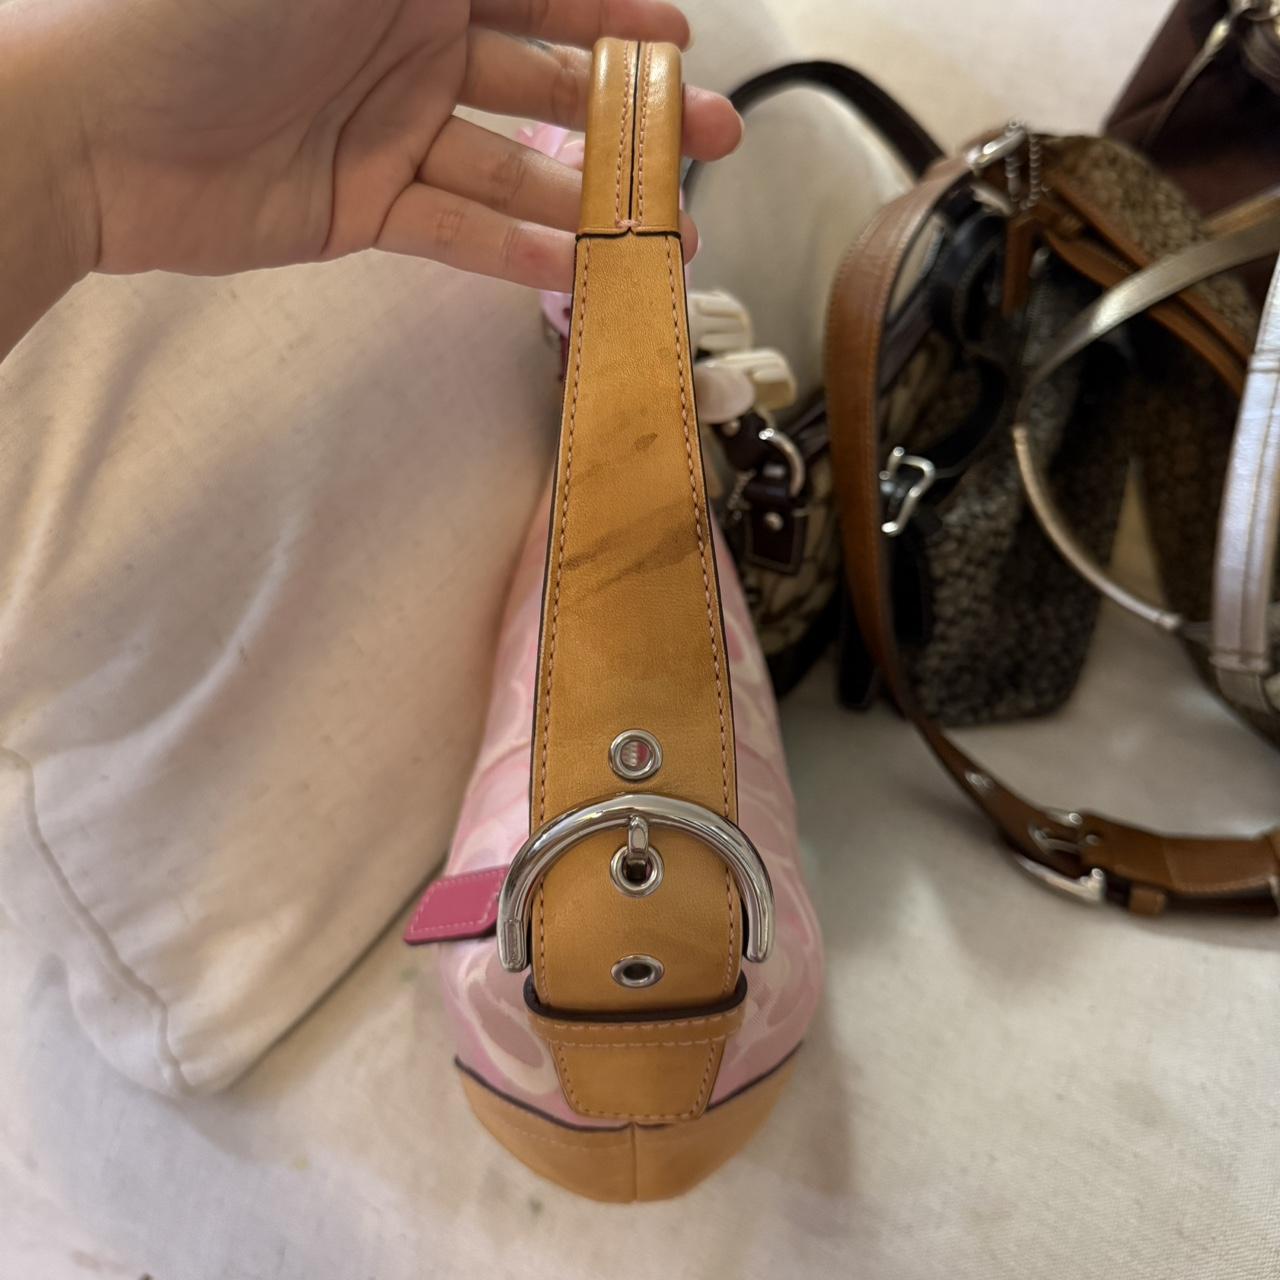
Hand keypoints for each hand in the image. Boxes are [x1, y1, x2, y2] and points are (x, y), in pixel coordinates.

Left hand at [9, 0, 739, 292]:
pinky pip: (461, 229)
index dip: (614, 14)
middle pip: (545, 78)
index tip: (678, 44)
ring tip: (667, 235)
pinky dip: (521, 251)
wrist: (89, 125)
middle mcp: (408, 38)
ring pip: (515, 165)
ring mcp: (389, 128)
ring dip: (592, 200)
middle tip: (708, 144)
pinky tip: (582, 270)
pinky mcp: (363, 205)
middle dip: (631, 111)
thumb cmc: (196, 4)